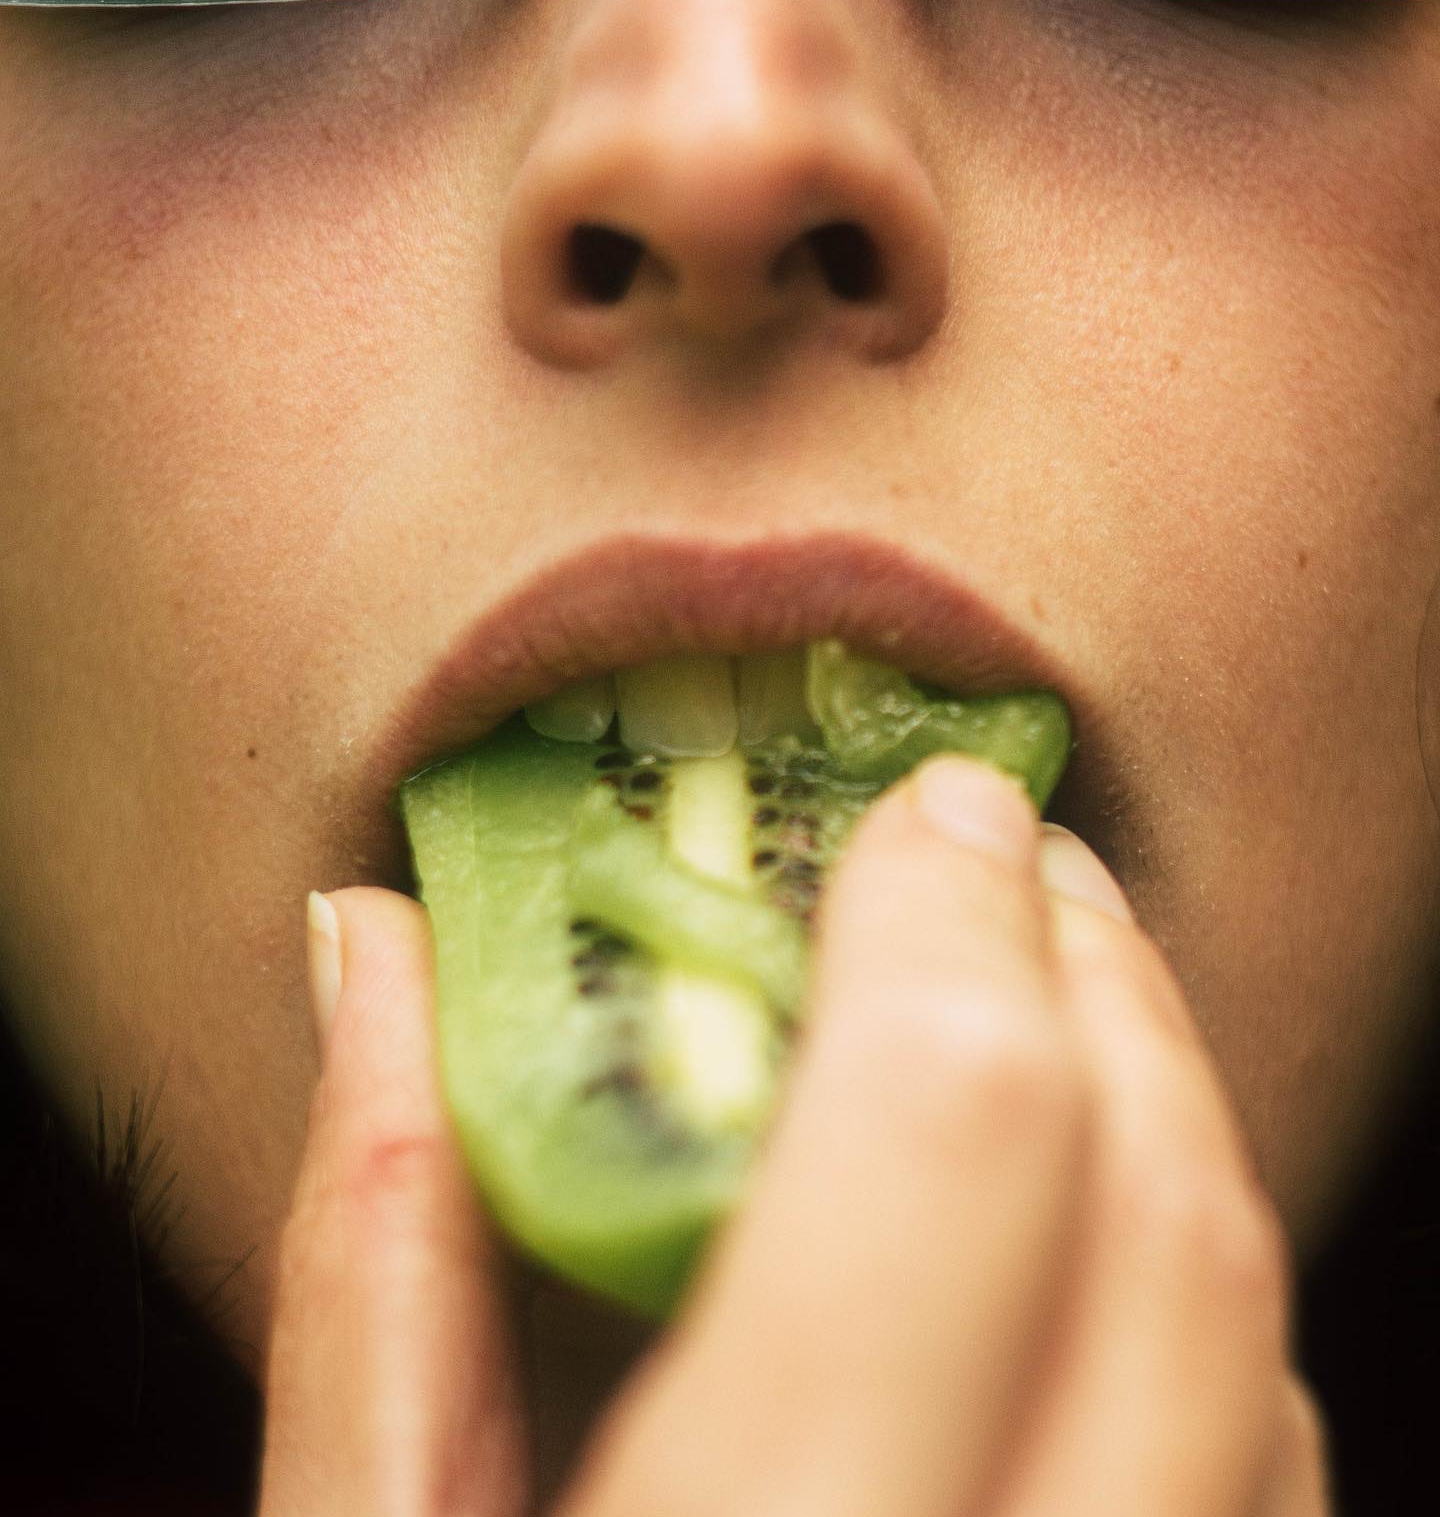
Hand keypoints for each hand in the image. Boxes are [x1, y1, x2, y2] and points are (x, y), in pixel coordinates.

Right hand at [259, 758, 1331, 1514]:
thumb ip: (374, 1267)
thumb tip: (369, 954)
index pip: (960, 1153)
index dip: (953, 930)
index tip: (924, 804)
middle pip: (1171, 1234)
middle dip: (1100, 984)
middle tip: (1005, 857)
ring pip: (1254, 1361)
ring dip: (1172, 1123)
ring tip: (1057, 993)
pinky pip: (1265, 1499)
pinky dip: (1195, 1309)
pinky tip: (1089, 1238)